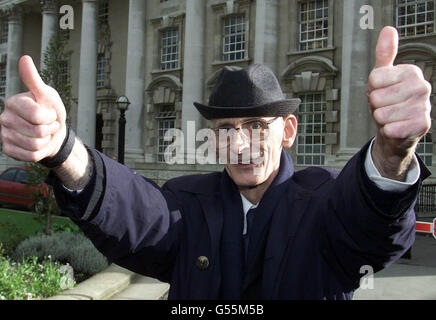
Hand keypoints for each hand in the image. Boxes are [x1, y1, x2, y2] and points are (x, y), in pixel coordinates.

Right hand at [0, 55, 66, 161]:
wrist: (53, 133)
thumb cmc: (50, 111)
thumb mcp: (47, 95)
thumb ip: (34, 80)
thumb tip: (24, 58)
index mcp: (13, 102)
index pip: (37, 115)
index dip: (51, 117)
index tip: (50, 113)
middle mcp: (4, 118)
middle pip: (38, 132)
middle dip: (50, 130)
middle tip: (48, 125)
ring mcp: (4, 134)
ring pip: (35, 145)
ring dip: (46, 141)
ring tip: (44, 135)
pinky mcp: (8, 149)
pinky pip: (30, 156)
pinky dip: (40, 152)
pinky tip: (38, 145)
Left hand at [367, 26, 431, 179]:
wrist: (396, 127)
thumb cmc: (387, 100)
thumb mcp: (381, 76)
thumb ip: (384, 54)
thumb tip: (388, 30)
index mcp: (411, 72)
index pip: (375, 79)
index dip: (372, 89)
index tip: (381, 91)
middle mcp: (422, 87)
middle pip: (377, 97)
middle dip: (375, 105)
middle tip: (385, 106)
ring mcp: (424, 106)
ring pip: (382, 114)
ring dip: (381, 119)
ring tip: (391, 116)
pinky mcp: (421, 125)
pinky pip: (390, 129)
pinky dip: (387, 131)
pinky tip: (395, 127)